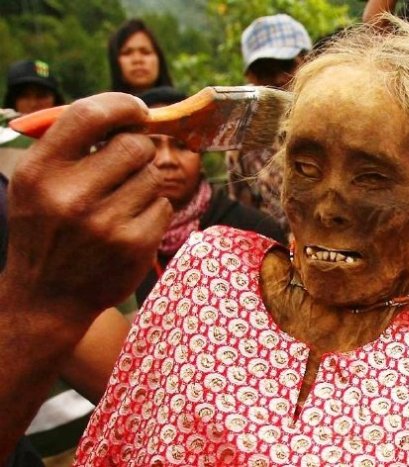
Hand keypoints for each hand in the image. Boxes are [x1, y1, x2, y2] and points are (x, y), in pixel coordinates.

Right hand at [5, 92, 171, 318]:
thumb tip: (129, 113)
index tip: (138, 109)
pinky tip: (130, 227)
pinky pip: (164, 207)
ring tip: (121, 203)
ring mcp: (106, 224)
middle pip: (135, 145)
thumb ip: (72, 146)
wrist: (48, 297)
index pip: (89, 115)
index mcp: (41, 172)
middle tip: (128, 166)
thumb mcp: (36, 185)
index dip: (121, 105)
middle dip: (138, 151)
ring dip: (145, 184)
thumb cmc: (46, 232)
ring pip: (154, 176)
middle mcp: (71, 196)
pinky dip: (153, 211)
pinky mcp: (134, 245)